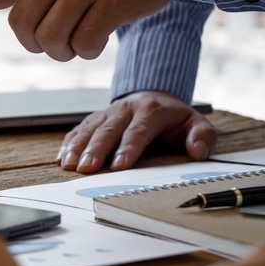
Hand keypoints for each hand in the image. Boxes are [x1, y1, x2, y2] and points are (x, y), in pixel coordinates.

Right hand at [57, 91, 216, 172]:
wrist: (154, 97)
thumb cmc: (174, 118)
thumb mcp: (196, 123)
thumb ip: (202, 136)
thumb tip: (197, 151)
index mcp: (151, 110)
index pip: (138, 131)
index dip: (127, 148)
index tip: (118, 166)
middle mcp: (125, 109)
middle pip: (108, 130)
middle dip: (95, 150)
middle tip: (86, 168)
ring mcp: (107, 113)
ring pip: (89, 129)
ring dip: (77, 147)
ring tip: (68, 165)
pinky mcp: (95, 118)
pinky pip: (79, 129)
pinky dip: (69, 143)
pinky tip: (61, 157)